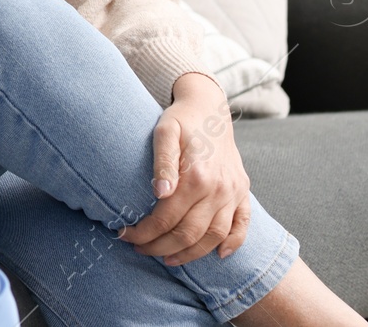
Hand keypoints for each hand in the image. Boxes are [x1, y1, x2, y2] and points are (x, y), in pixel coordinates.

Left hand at [118, 73, 251, 266]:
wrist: (209, 108)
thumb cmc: (181, 120)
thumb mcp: (164, 132)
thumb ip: (162, 162)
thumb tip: (159, 193)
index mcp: (198, 176)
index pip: (167, 217)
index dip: (145, 232)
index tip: (125, 235)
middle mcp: (219, 189)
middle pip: (189, 234)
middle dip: (160, 247)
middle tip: (139, 249)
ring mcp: (234, 193)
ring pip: (215, 237)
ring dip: (191, 254)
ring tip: (167, 259)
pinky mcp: (242, 192)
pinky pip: (242, 225)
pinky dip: (233, 243)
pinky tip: (218, 255)